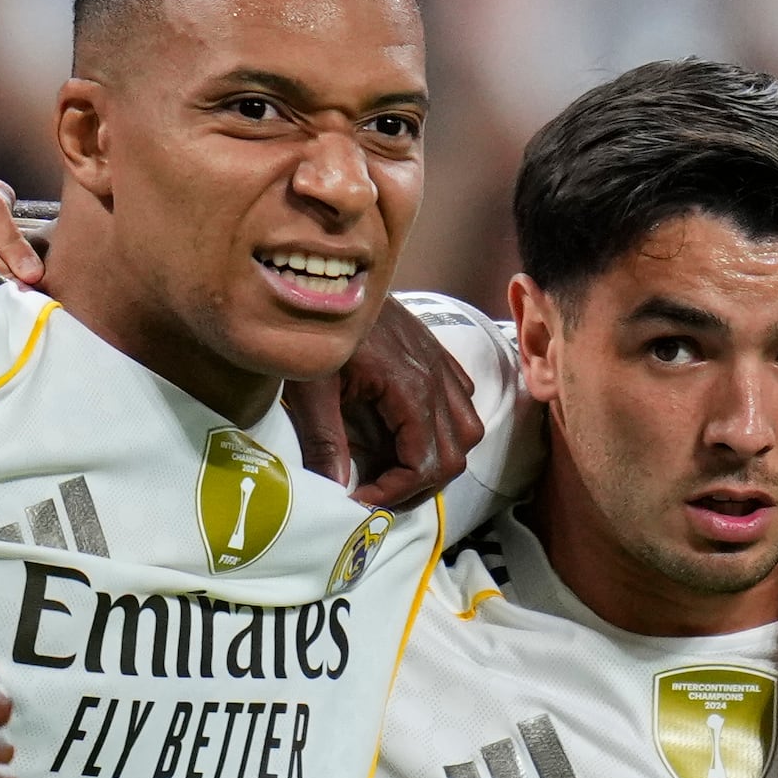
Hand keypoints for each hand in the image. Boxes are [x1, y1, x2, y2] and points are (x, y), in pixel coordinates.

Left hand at [285, 297, 483, 507]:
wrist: (329, 278)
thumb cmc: (316, 328)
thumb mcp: (311, 388)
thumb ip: (324, 440)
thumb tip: (335, 490)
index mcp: (409, 387)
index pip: (424, 462)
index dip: (395, 491)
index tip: (361, 499)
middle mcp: (437, 378)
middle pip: (454, 455)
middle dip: (417, 485)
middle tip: (376, 493)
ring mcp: (442, 365)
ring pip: (467, 431)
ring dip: (437, 458)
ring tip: (395, 468)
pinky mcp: (437, 356)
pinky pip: (462, 401)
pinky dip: (444, 427)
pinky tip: (407, 431)